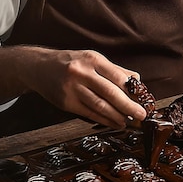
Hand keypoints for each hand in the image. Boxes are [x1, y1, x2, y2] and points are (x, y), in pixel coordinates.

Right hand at [0, 46, 146, 127]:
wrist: (39, 67)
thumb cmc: (70, 62)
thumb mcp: (91, 58)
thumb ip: (114, 69)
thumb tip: (137, 81)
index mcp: (92, 59)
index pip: (117, 76)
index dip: (132, 90)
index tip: (143, 99)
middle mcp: (82, 73)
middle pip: (110, 92)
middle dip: (128, 105)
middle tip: (141, 115)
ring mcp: (72, 88)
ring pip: (99, 105)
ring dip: (117, 116)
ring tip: (128, 122)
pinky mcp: (66, 102)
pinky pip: (89, 114)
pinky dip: (104, 120)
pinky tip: (114, 123)